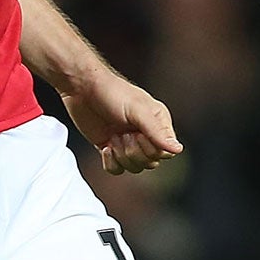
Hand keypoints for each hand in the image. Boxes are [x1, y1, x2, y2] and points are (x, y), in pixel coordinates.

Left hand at [61, 71, 181, 174]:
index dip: (150, 149)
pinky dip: (110, 162)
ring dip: (121, 155)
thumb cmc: (112, 93)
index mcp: (158, 123)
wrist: (82, 90)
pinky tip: (105, 146)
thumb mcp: (137, 111)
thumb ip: (157, 132)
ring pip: (135, 168)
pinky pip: (117, 170)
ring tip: (113, 136)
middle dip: (133, 151)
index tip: (137, 134)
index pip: (165, 152)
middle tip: (122, 133)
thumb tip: (178, 149)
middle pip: (150, 162)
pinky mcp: (111, 149)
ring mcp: (128, 143)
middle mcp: (145, 134)